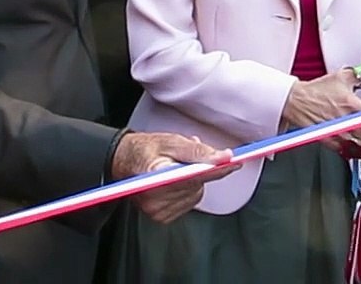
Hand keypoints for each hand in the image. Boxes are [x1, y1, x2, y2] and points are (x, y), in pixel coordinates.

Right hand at [109, 132, 236, 223]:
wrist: (126, 162)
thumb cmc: (146, 150)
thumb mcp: (172, 142)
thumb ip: (199, 151)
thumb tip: (224, 157)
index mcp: (155, 175)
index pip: (194, 176)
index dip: (216, 169)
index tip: (234, 162)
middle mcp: (154, 198)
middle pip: (197, 186)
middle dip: (200, 170)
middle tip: (188, 158)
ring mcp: (157, 211)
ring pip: (196, 195)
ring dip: (193, 181)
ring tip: (177, 169)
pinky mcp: (162, 218)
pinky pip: (189, 203)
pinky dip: (188, 191)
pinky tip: (175, 182)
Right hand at [281, 68, 360, 152]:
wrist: (297, 100)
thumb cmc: (317, 90)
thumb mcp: (340, 77)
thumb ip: (359, 73)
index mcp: (352, 105)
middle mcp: (347, 122)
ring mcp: (338, 133)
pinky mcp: (329, 141)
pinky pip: (346, 151)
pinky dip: (350, 148)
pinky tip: (350, 141)